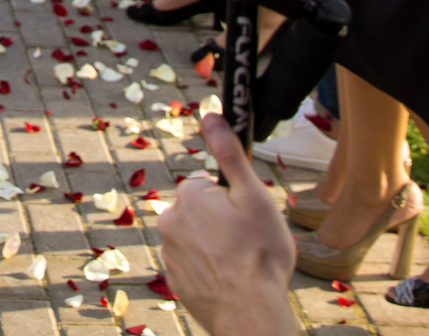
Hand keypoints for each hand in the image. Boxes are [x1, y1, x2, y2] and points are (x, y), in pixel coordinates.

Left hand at [159, 115, 301, 335]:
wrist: (249, 313)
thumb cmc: (258, 254)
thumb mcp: (253, 195)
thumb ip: (229, 153)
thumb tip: (212, 115)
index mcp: (189, 195)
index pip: (211, 185)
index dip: (234, 200)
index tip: (248, 217)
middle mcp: (170, 219)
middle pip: (203, 210)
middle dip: (223, 221)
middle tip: (247, 241)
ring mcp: (169, 251)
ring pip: (198, 237)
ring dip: (215, 245)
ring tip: (240, 263)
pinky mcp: (174, 278)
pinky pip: (194, 263)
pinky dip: (209, 268)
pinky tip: (229, 279)